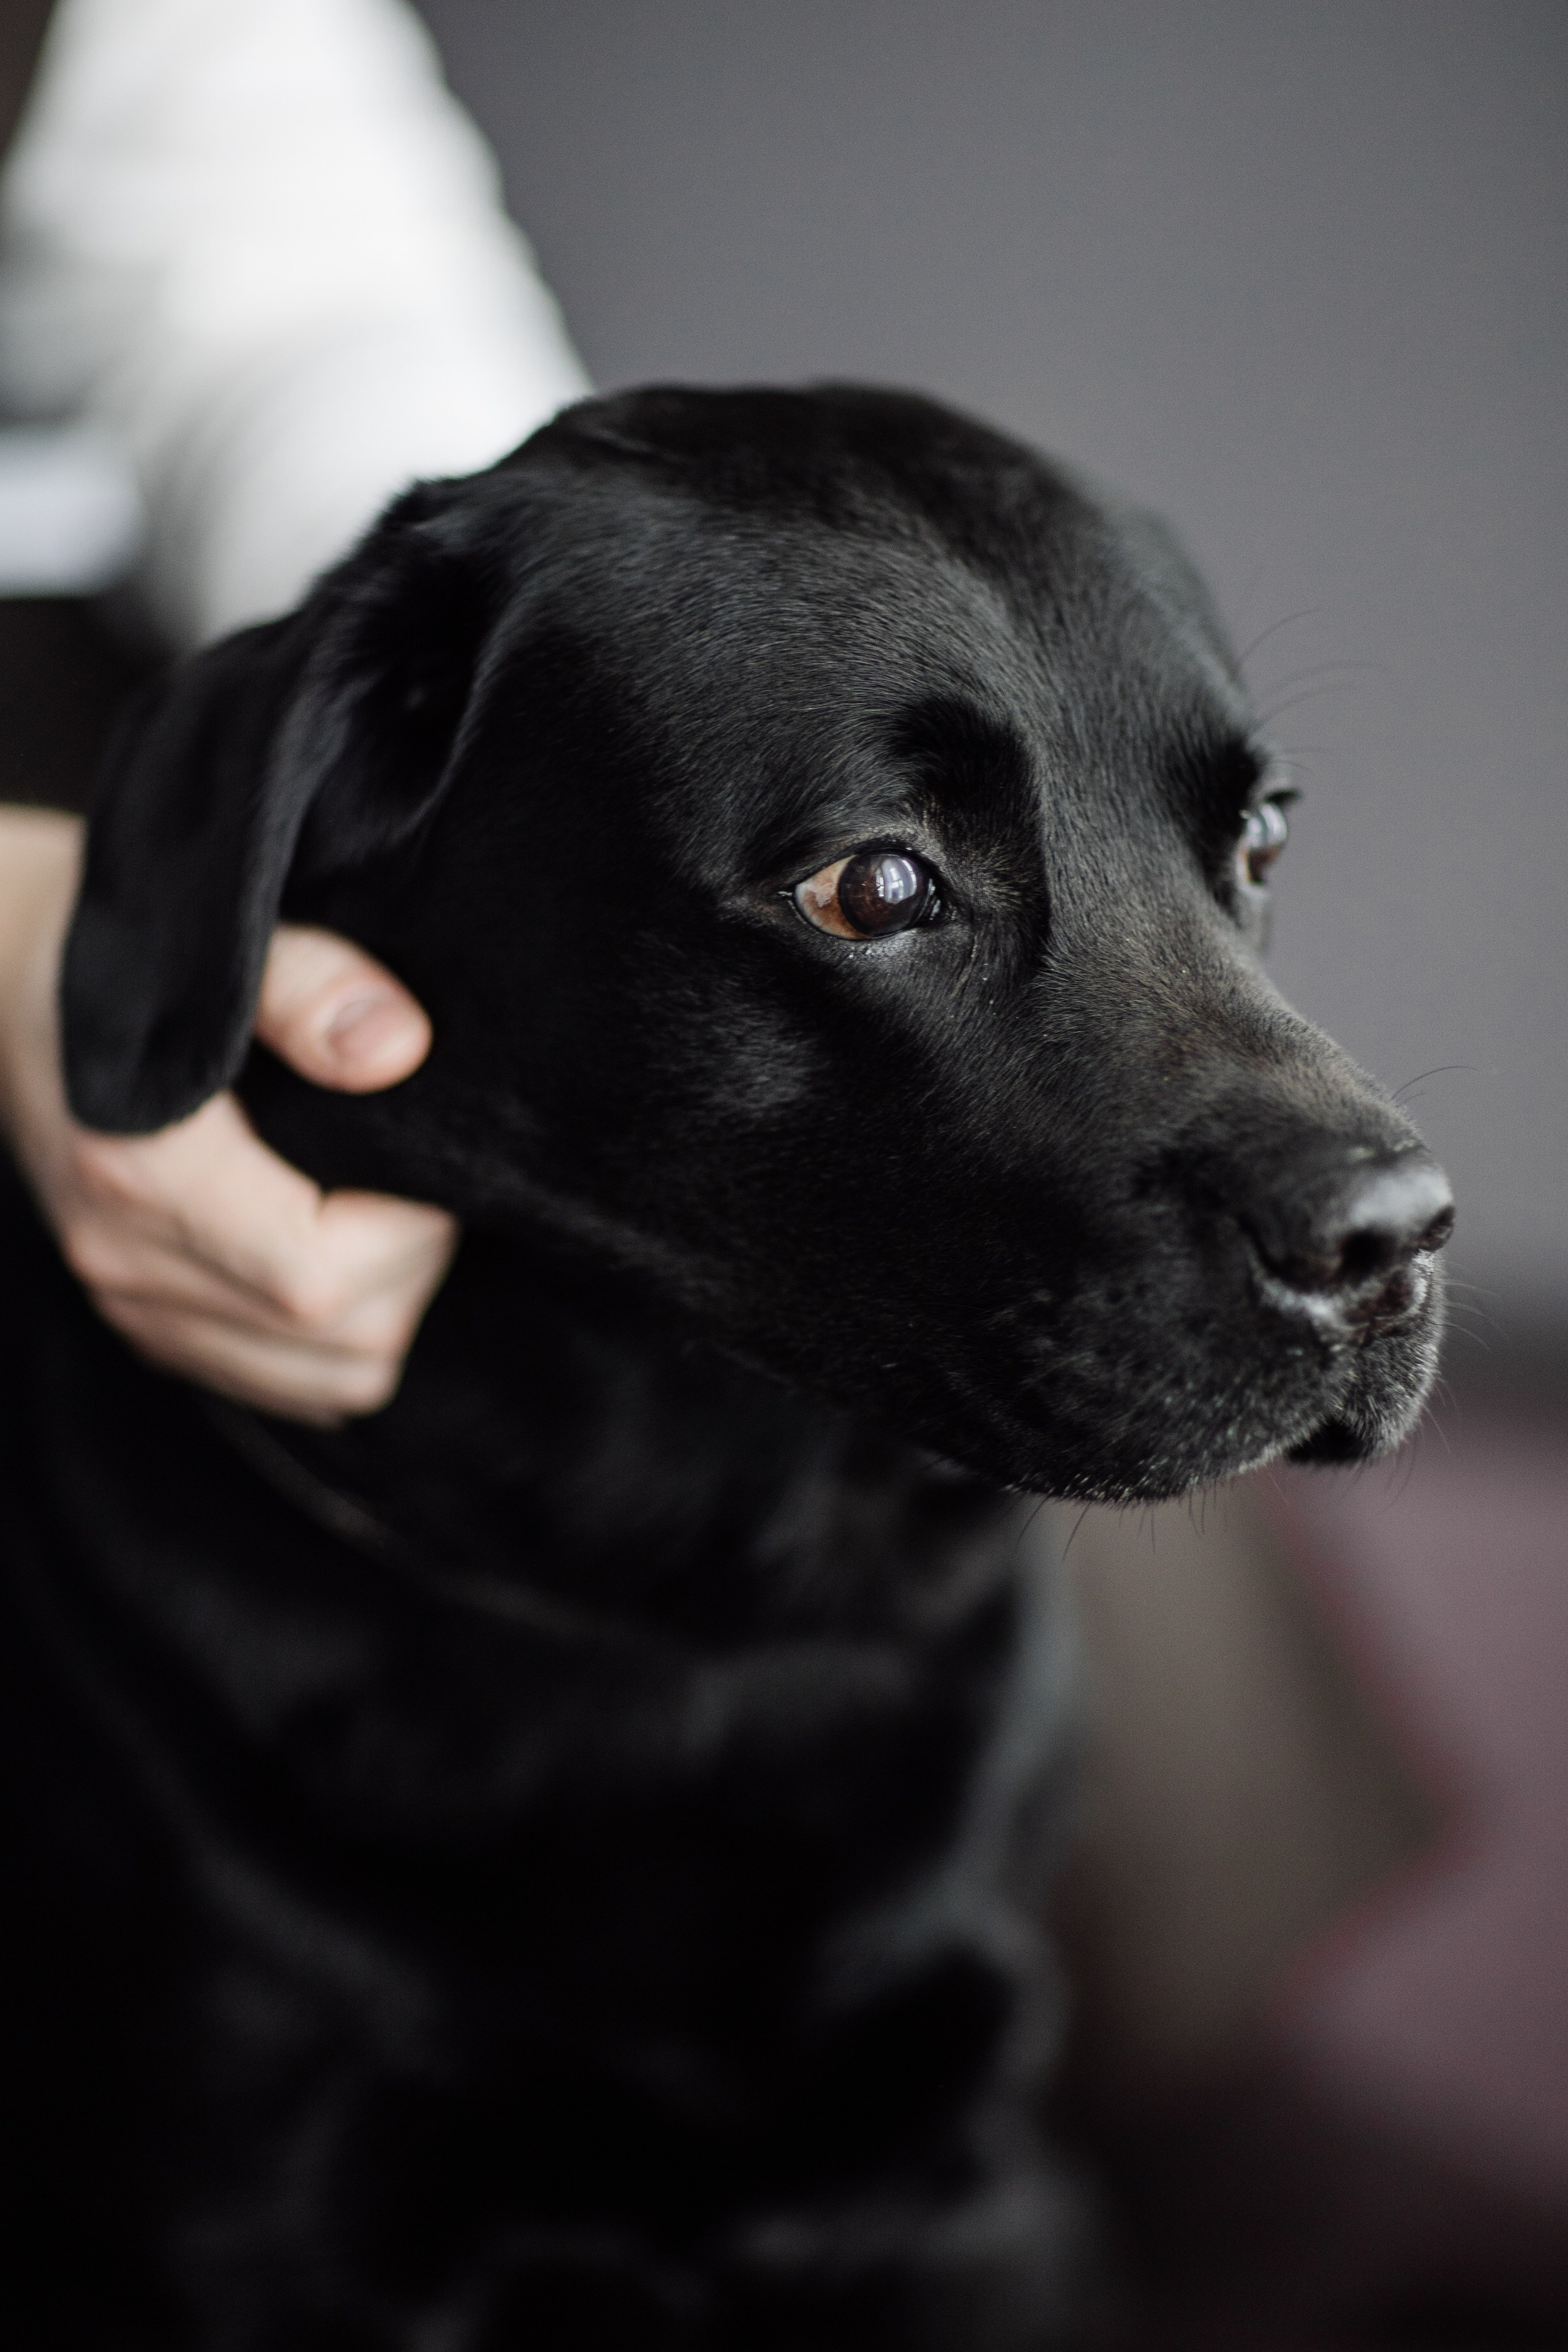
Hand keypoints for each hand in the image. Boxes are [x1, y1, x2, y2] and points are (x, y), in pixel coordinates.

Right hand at [0, 806, 455, 1421]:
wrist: (7, 970)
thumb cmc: (120, 945)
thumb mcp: (221, 935)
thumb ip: (312, 985)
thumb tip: (399, 1051)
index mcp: (142, 1172)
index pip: (322, 1277)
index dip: (411, 1228)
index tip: (422, 1151)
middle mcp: (126, 1257)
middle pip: (343, 1344)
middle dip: (414, 1264)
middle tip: (412, 1172)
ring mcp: (130, 1299)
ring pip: (327, 1381)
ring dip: (385, 1306)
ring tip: (379, 1208)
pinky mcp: (145, 1318)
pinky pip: (283, 1381)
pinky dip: (336, 1340)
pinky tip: (339, 1251)